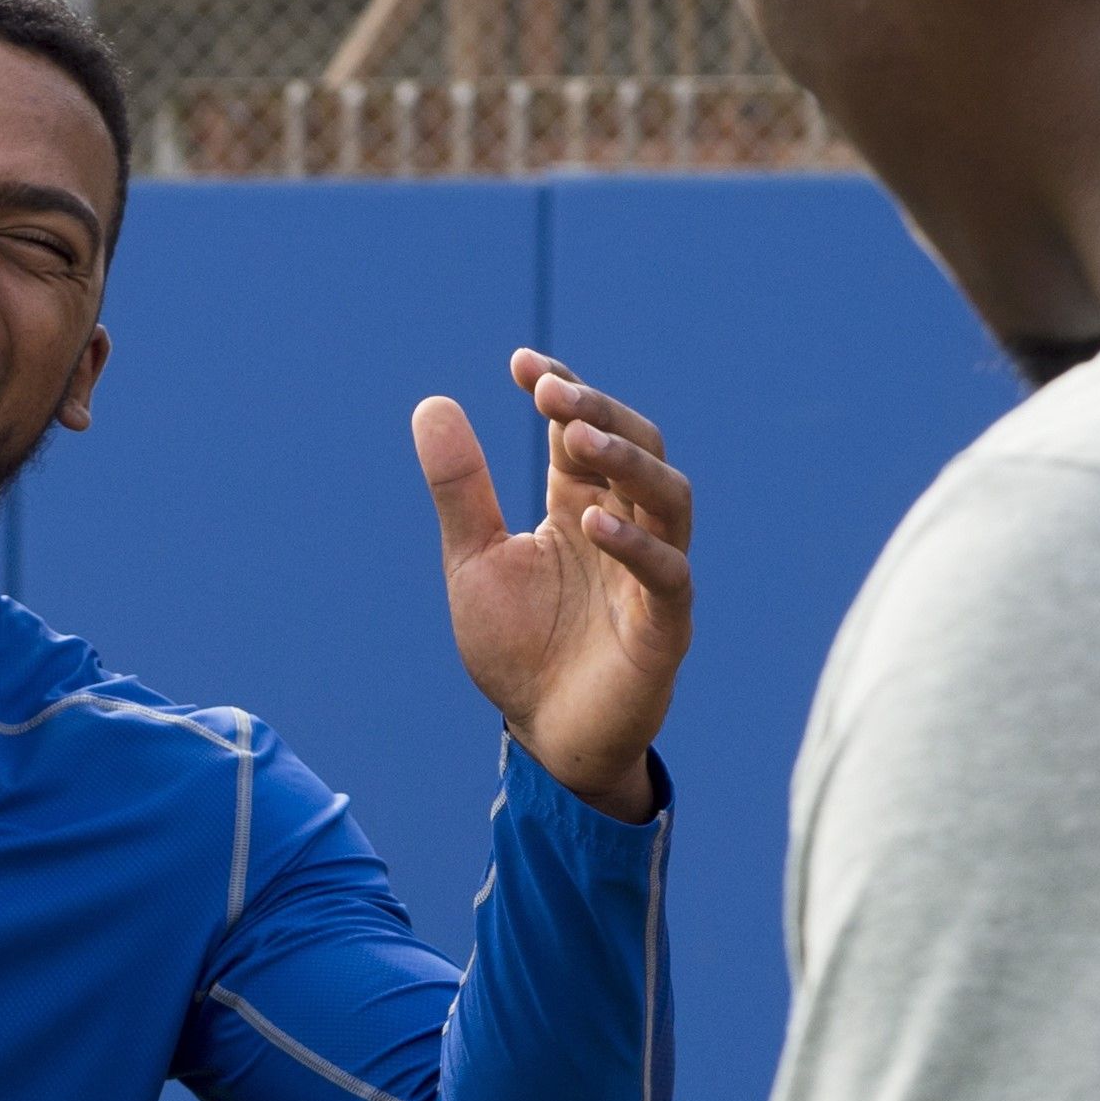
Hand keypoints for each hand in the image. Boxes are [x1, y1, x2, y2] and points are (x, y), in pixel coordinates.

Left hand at [414, 351, 692, 820]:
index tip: (522, 363)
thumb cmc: (518, 648)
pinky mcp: (664, 627)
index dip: (563, 390)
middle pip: (638, 447)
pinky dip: (635, 545)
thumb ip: (460, 489)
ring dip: (626, 461)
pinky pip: (667, 575)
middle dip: (598, 411)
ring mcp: (651, 575)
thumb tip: (432, 404)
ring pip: (667, 498)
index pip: (584, 430)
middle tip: (550, 391)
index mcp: (580, 508)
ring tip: (575, 436)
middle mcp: (625, 530)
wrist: (545, 737)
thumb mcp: (474, 560)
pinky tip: (591, 523)